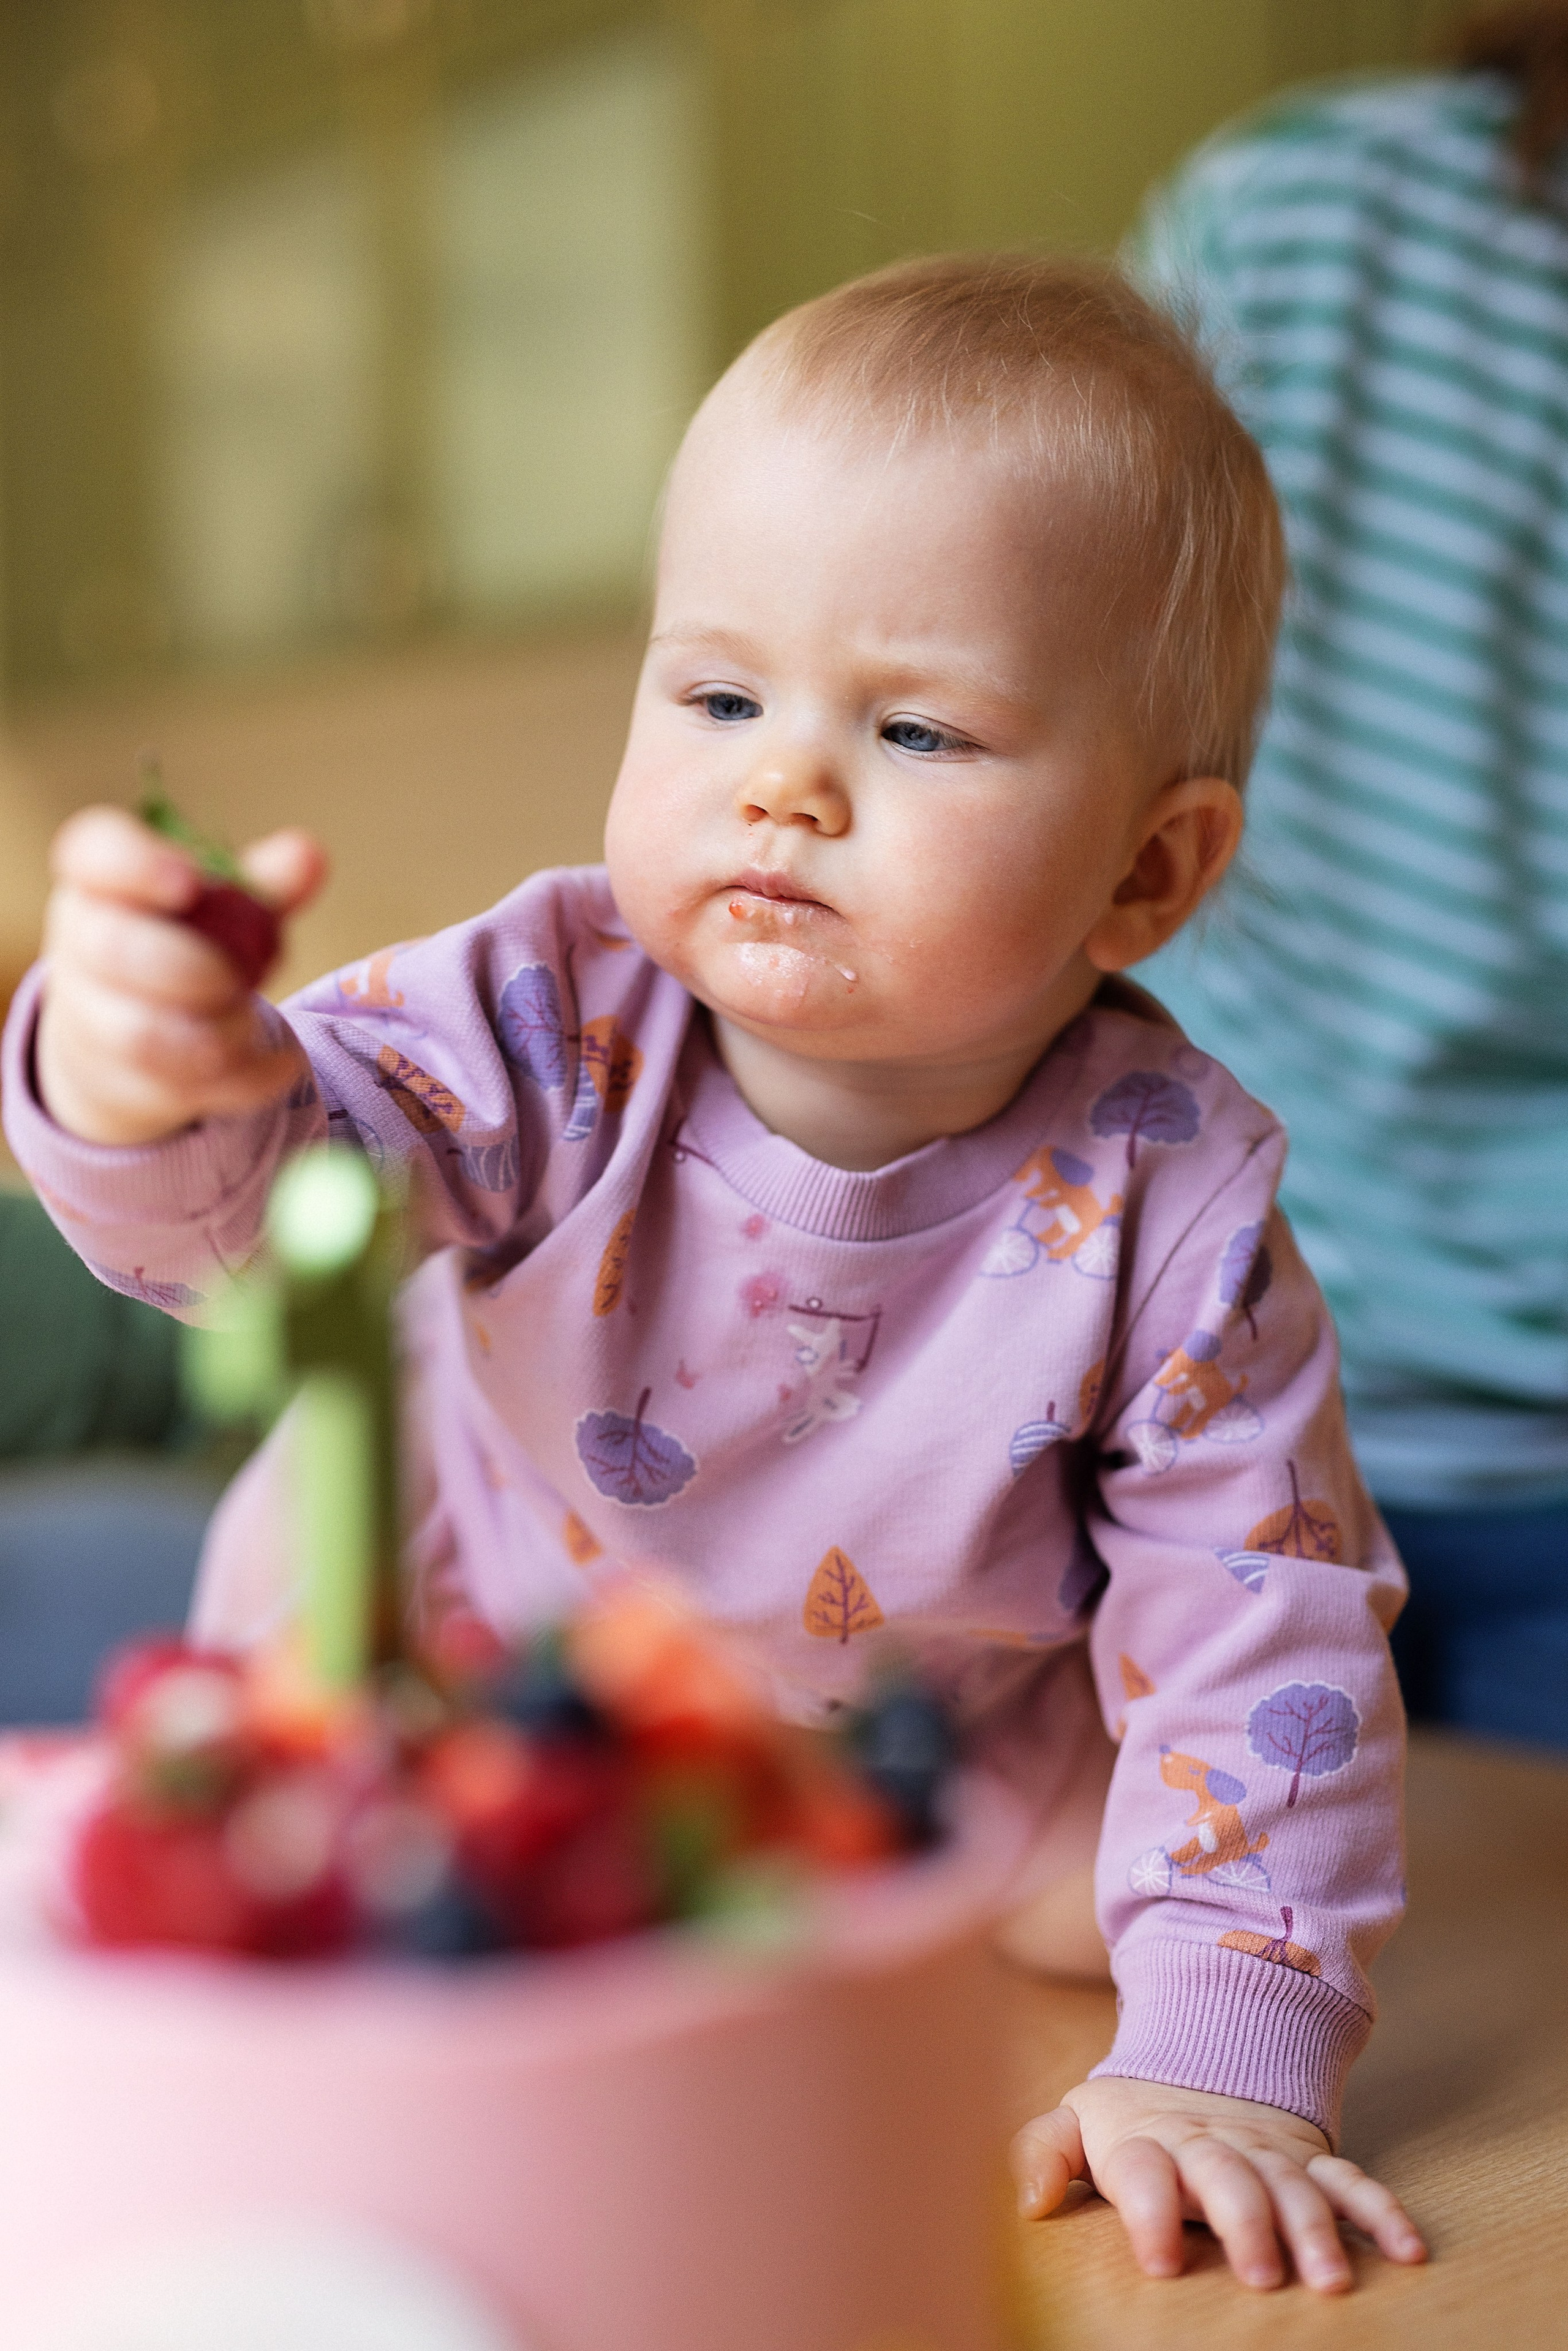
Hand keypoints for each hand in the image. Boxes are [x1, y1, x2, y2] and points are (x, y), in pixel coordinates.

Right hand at [36, 804, 327, 1147]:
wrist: (124, 1040)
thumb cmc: (178, 947)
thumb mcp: (218, 909)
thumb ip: (260, 884)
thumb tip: (308, 854)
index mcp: (101, 885)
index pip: (93, 853)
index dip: (135, 864)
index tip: (188, 880)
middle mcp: (81, 948)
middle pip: (115, 950)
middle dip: (192, 965)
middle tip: (236, 976)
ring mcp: (93, 1022)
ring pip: (143, 1034)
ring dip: (216, 1031)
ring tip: (249, 1020)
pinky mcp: (126, 1083)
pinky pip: (184, 1088)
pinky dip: (245, 1078)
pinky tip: (283, 1064)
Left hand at [1012, 2075, 1426, 2292]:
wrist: (1199, 2054)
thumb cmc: (1130, 2118)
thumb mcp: (1078, 2121)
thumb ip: (1042, 2151)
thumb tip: (1027, 2200)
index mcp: (1147, 2139)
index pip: (1143, 2170)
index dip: (1150, 2211)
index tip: (1160, 2260)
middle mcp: (1209, 2143)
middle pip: (1227, 2179)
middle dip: (1246, 2223)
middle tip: (1260, 2275)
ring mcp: (1264, 2148)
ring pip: (1293, 2186)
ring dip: (1315, 2229)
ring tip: (1331, 2279)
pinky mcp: (1308, 2156)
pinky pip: (1349, 2180)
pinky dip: (1380, 2211)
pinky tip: (1408, 2250)